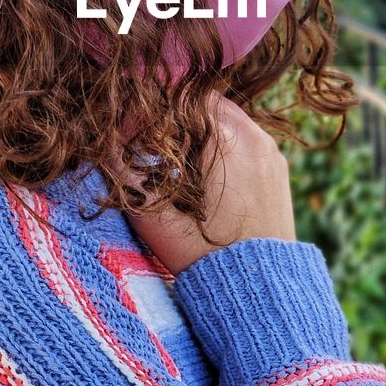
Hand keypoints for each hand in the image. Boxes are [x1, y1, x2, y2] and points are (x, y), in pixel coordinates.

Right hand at [111, 93, 297, 277]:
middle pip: (205, 101)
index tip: (135, 128)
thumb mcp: (152, 215)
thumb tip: (108, 139)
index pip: (180, 97)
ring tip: (182, 157)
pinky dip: (225, 143)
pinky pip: (246, 138)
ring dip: (202, 127)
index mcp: (224, 137)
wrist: (258, 288)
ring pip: (227, 117)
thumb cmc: (201, 253)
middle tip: (156, 140)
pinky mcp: (278, 166)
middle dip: (178, 114)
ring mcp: (269, 149)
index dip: (152, 108)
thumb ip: (125, 172)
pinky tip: (210, 171)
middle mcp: (252, 134)